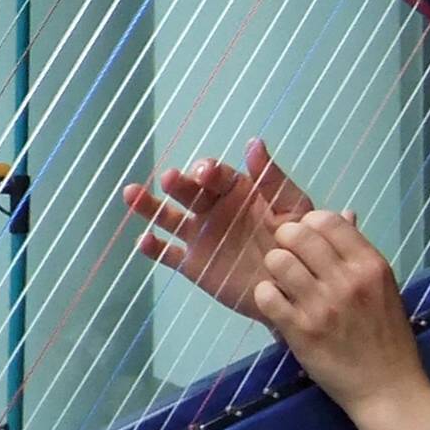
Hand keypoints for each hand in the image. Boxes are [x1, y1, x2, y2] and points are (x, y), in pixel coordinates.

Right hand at [120, 139, 313, 320]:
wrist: (295, 287)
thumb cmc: (297, 242)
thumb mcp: (292, 206)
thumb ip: (272, 178)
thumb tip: (254, 143)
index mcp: (236, 191)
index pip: (216, 176)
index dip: (208, 171)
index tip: (204, 172)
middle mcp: (212, 209)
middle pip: (187, 192)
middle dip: (178, 184)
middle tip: (170, 179)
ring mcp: (199, 237)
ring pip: (168, 218)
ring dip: (150, 205)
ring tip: (131, 194)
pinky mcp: (192, 264)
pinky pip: (168, 254)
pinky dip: (153, 248)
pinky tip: (144, 240)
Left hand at [253, 211, 429, 429]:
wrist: (388, 388)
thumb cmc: (387, 337)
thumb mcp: (384, 287)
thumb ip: (359, 253)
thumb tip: (344, 214)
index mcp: (370, 265)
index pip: (328, 220)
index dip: (309, 223)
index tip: (306, 237)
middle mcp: (347, 280)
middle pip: (297, 235)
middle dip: (285, 240)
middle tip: (287, 255)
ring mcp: (322, 305)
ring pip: (278, 261)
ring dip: (274, 268)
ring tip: (282, 282)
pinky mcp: (300, 331)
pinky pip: (267, 296)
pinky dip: (266, 295)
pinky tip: (276, 303)